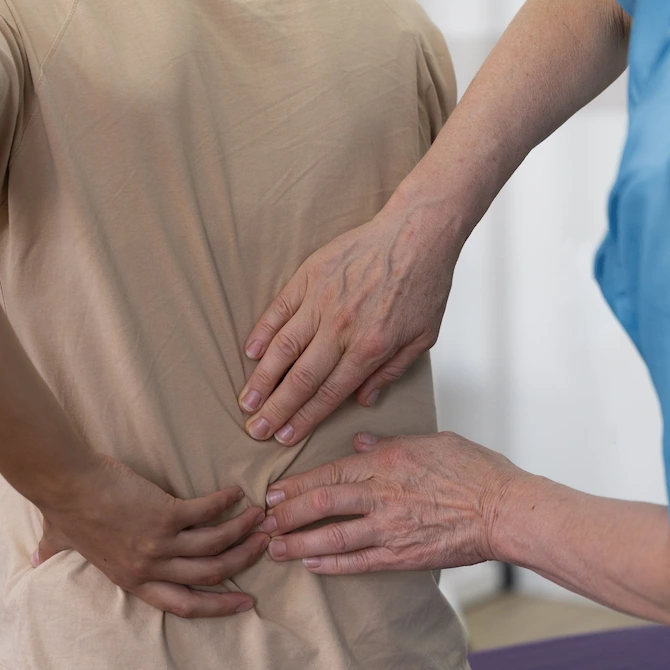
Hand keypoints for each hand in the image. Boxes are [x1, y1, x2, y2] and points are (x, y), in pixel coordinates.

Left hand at [34, 456, 269, 617]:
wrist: (64, 484)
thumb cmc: (62, 509)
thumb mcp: (58, 541)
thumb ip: (54, 552)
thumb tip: (36, 558)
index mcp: (131, 579)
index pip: (183, 604)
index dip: (217, 606)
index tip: (244, 602)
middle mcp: (149, 567)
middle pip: (209, 575)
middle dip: (242, 564)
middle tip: (264, 549)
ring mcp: (159, 542)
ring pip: (215, 546)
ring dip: (242, 532)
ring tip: (260, 518)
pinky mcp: (164, 513)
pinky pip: (206, 512)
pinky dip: (225, 503)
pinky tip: (237, 493)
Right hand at [238, 205, 463, 444]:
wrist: (417, 233)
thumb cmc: (424, 283)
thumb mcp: (423, 338)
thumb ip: (392, 372)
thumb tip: (363, 400)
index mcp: (370, 348)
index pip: (328, 394)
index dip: (304, 419)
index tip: (285, 437)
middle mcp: (342, 328)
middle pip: (300, 379)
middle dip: (276, 409)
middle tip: (256, 431)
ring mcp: (322, 300)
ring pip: (282, 348)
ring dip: (261, 379)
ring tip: (246, 402)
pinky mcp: (310, 276)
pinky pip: (279, 310)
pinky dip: (262, 332)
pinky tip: (249, 353)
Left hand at [259, 432, 523, 572]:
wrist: (505, 510)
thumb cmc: (475, 470)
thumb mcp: (431, 441)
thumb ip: (391, 444)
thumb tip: (360, 444)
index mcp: (387, 462)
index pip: (330, 472)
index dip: (297, 484)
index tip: (274, 491)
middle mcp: (382, 494)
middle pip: (322, 502)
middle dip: (287, 513)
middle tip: (262, 522)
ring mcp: (391, 527)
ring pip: (333, 536)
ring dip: (299, 543)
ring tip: (275, 548)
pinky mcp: (403, 555)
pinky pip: (359, 561)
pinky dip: (332, 564)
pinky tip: (311, 565)